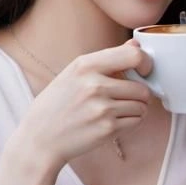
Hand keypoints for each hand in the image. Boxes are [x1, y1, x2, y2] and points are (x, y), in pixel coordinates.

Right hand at [21, 38, 152, 168]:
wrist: (40, 139)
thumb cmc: (56, 105)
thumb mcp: (73, 74)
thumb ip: (106, 59)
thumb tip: (136, 45)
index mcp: (85, 65)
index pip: (133, 56)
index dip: (145, 63)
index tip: (143, 71)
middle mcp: (94, 85)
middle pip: (142, 87)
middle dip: (139, 94)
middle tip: (127, 98)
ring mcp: (102, 108)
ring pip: (142, 106)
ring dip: (136, 109)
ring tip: (117, 111)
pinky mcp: (107, 129)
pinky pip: (136, 121)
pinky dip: (130, 122)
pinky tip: (113, 121)